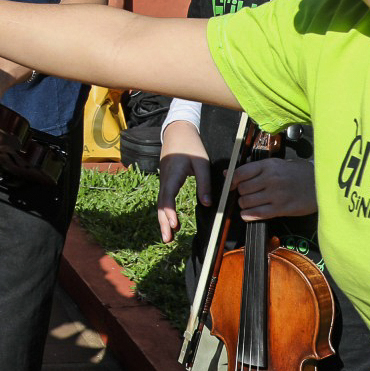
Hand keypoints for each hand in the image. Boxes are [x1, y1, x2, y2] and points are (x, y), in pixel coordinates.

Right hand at [156, 119, 209, 243]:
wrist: (177, 132)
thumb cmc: (191, 146)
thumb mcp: (201, 163)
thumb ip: (204, 183)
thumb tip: (208, 203)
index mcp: (173, 175)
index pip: (168, 196)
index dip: (170, 211)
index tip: (174, 224)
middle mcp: (165, 180)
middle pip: (161, 204)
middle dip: (163, 222)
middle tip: (167, 239)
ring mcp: (164, 181)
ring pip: (161, 203)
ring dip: (164, 220)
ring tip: (169, 237)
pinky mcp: (166, 182)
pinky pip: (164, 200)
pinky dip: (165, 212)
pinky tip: (171, 222)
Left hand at [232, 157, 317, 220]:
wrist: (321, 184)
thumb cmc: (298, 173)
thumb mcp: (278, 164)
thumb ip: (255, 168)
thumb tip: (228, 172)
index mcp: (268, 165)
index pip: (240, 173)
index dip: (232, 181)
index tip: (231, 186)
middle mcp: (270, 178)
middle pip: (242, 189)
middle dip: (240, 194)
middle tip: (246, 195)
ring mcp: (276, 194)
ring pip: (247, 202)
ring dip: (244, 205)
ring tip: (250, 204)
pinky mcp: (281, 208)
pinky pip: (257, 214)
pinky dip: (248, 215)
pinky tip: (248, 214)